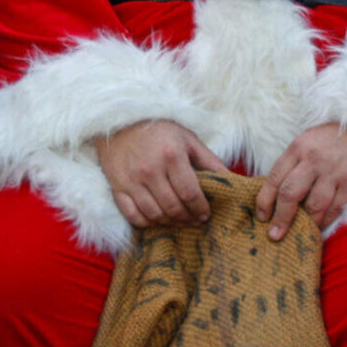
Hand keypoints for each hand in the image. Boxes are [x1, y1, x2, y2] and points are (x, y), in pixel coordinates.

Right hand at [95, 119, 230, 227]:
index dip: (200, 208)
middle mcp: (150, 170)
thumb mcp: (187, 139)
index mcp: (171, 156)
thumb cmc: (159, 131)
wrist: (119, 123)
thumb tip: (230, 179)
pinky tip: (156, 219)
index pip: (190, 193)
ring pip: (154, 215)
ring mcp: (131, 180)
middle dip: (188, 218)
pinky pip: (133, 215)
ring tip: (178, 220)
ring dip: (169, 222)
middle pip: (173, 207)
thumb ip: (209, 160)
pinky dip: (146, 223)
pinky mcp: (117, 187)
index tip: (206, 214)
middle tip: (194, 220)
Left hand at [256, 122, 346, 239]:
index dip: (264, 200)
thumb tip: (275, 194)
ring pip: (314, 206)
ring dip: (304, 224)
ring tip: (297, 234)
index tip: (261, 216)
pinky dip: (326, 221)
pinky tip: (319, 228)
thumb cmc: (334, 138)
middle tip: (274, 234)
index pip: (274, 177)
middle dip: (280, 218)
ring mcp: (335, 173)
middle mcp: (315, 160)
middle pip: (290, 194)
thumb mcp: (308, 140)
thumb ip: (293, 163)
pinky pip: (335, 209)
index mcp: (299, 147)